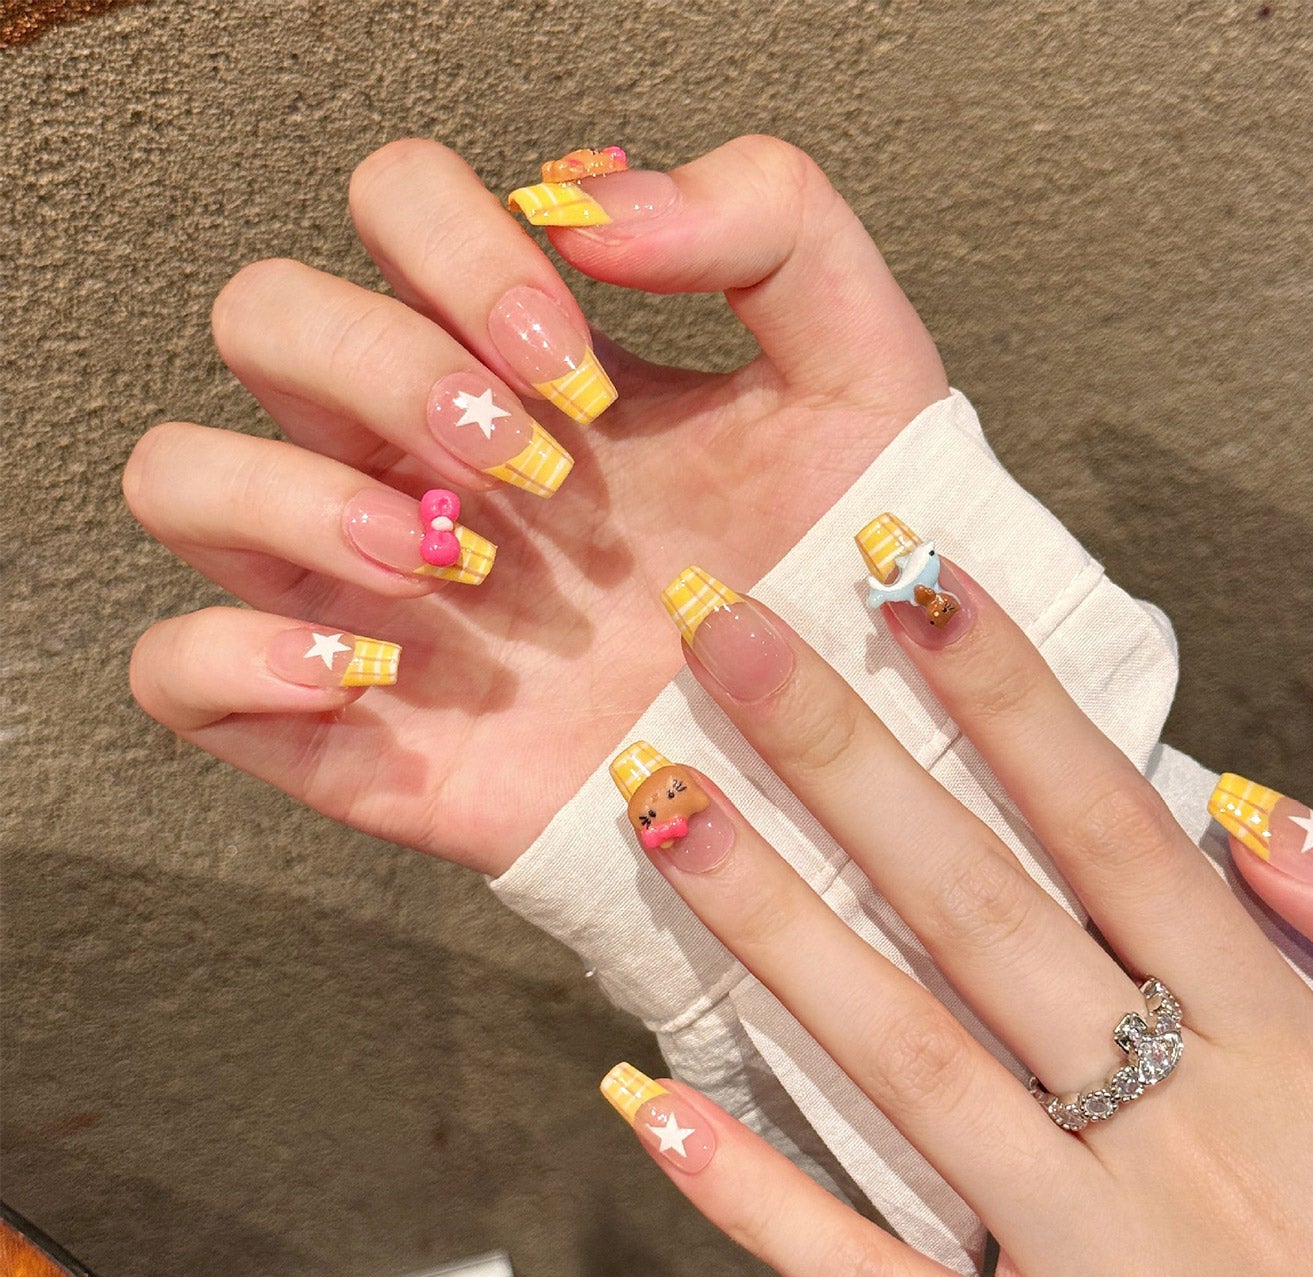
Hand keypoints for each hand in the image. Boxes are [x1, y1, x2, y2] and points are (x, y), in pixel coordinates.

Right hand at [124, 137, 946, 870]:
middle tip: (528, 468)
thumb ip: (769, 224)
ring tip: (445, 564)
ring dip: (293, 498)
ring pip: (185, 479)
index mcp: (525, 364)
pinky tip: (369, 670)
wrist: (841, 759)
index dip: (455, 252)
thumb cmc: (840, 569)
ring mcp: (377, 594)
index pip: (393, 207)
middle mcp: (427, 460)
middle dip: (381, 369)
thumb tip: (592, 202)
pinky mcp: (358, 732)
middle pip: (265, 317)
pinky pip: (177, 673)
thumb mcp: (856, 371)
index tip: (574, 364)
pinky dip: (227, 659)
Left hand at [596, 549, 1312, 1276]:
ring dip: (774, 929)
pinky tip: (651, 1104)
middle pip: (978, 915)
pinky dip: (758, 1197)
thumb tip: (1264, 816)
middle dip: (848, 763)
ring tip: (667, 805)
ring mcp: (1090, 1273)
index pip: (1113, 832)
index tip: (909, 588)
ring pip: (905, 1066)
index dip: (1007, 698)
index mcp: (1289, 1059)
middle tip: (731, 644)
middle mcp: (1171, 1144)